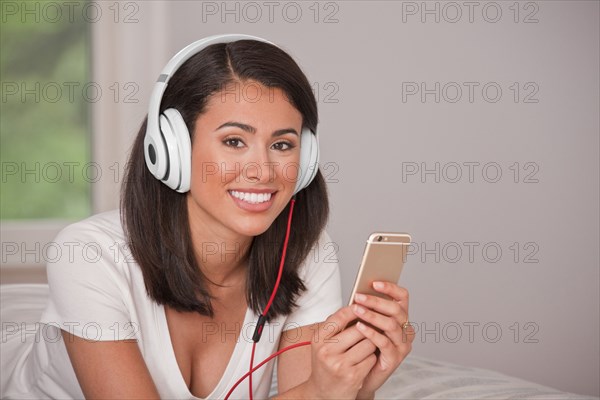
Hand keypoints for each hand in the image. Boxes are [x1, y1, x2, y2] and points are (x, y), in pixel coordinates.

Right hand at [305, 306, 377, 399]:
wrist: (323, 393)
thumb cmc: (326, 363)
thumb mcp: (324, 343)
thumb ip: (337, 325)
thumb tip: (358, 304)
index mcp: (319, 339)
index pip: (341, 316)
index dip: (356, 309)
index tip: (365, 305)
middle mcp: (327, 351)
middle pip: (359, 329)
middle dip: (368, 328)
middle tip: (372, 328)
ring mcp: (340, 365)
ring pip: (369, 343)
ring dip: (371, 344)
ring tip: (366, 347)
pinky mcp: (352, 377)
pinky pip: (371, 359)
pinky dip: (371, 358)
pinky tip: (364, 361)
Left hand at [350, 281, 414, 397]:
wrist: (361, 374)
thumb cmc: (363, 345)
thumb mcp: (366, 323)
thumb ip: (367, 309)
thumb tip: (358, 292)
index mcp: (401, 317)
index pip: (402, 297)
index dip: (390, 288)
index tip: (374, 282)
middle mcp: (406, 329)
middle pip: (396, 309)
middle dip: (376, 301)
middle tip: (358, 297)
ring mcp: (402, 345)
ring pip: (391, 324)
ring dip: (372, 315)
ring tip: (356, 309)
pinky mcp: (395, 358)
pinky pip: (384, 342)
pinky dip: (371, 332)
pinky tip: (359, 326)